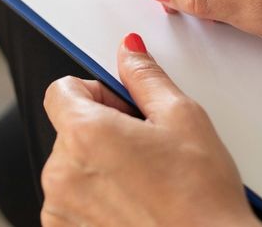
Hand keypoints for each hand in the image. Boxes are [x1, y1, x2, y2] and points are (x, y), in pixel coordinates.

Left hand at [42, 34, 258, 226]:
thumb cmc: (200, 199)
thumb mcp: (182, 117)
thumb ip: (145, 76)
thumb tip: (129, 51)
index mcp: (83, 134)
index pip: (62, 89)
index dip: (96, 93)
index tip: (122, 107)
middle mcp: (61, 174)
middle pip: (70, 130)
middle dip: (103, 132)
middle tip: (146, 149)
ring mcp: (61, 210)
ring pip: (72, 168)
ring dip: (99, 168)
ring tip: (145, 182)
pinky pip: (72, 204)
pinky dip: (96, 202)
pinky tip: (134, 206)